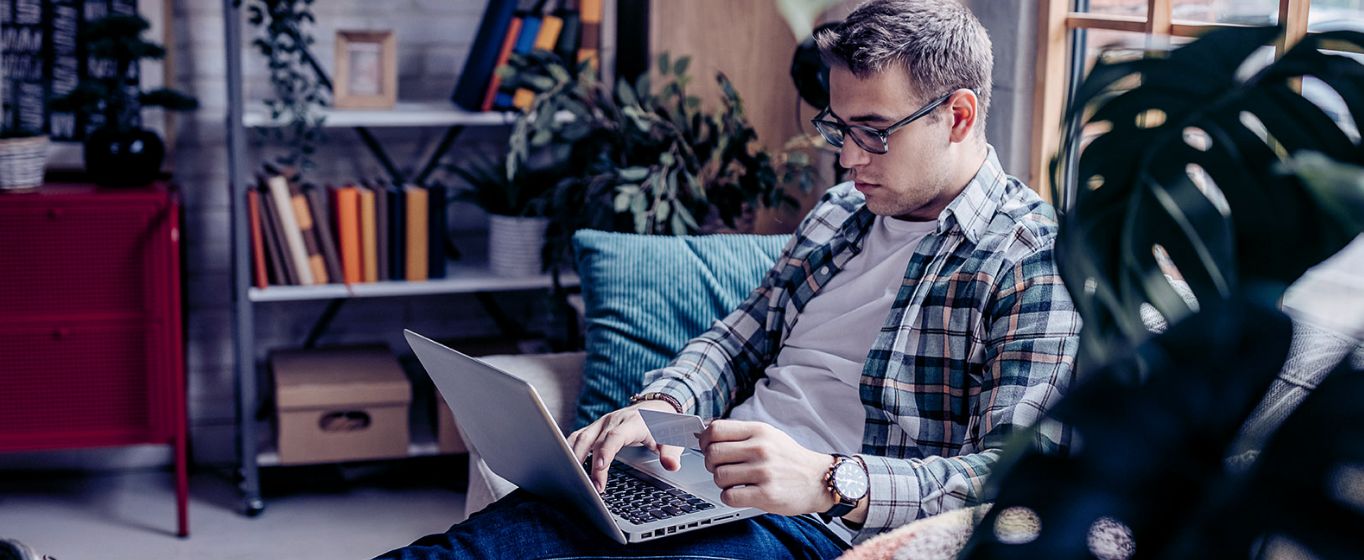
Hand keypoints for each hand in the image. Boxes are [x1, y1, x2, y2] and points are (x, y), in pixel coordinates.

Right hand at [567, 400, 684, 492]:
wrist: (655, 408)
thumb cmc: (661, 426)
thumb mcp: (672, 438)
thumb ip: (671, 452)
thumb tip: (672, 466)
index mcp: (631, 423)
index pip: (614, 437)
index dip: (605, 452)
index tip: (600, 468)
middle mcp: (613, 421)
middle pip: (594, 441)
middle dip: (589, 465)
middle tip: (592, 487)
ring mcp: (601, 423)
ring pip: (580, 438)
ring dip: (574, 458)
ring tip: (574, 480)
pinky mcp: (594, 428)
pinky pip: (577, 437)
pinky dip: (570, 450)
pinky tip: (568, 466)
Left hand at [698, 419, 835, 515]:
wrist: (818, 480)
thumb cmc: (790, 459)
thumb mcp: (769, 436)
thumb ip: (742, 434)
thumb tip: (708, 435)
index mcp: (759, 431)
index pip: (716, 429)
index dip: (704, 440)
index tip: (706, 448)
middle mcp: (760, 449)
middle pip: (713, 454)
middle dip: (710, 463)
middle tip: (720, 467)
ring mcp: (764, 472)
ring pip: (719, 476)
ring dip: (721, 482)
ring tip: (734, 482)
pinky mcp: (766, 494)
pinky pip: (729, 496)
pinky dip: (729, 497)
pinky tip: (739, 494)